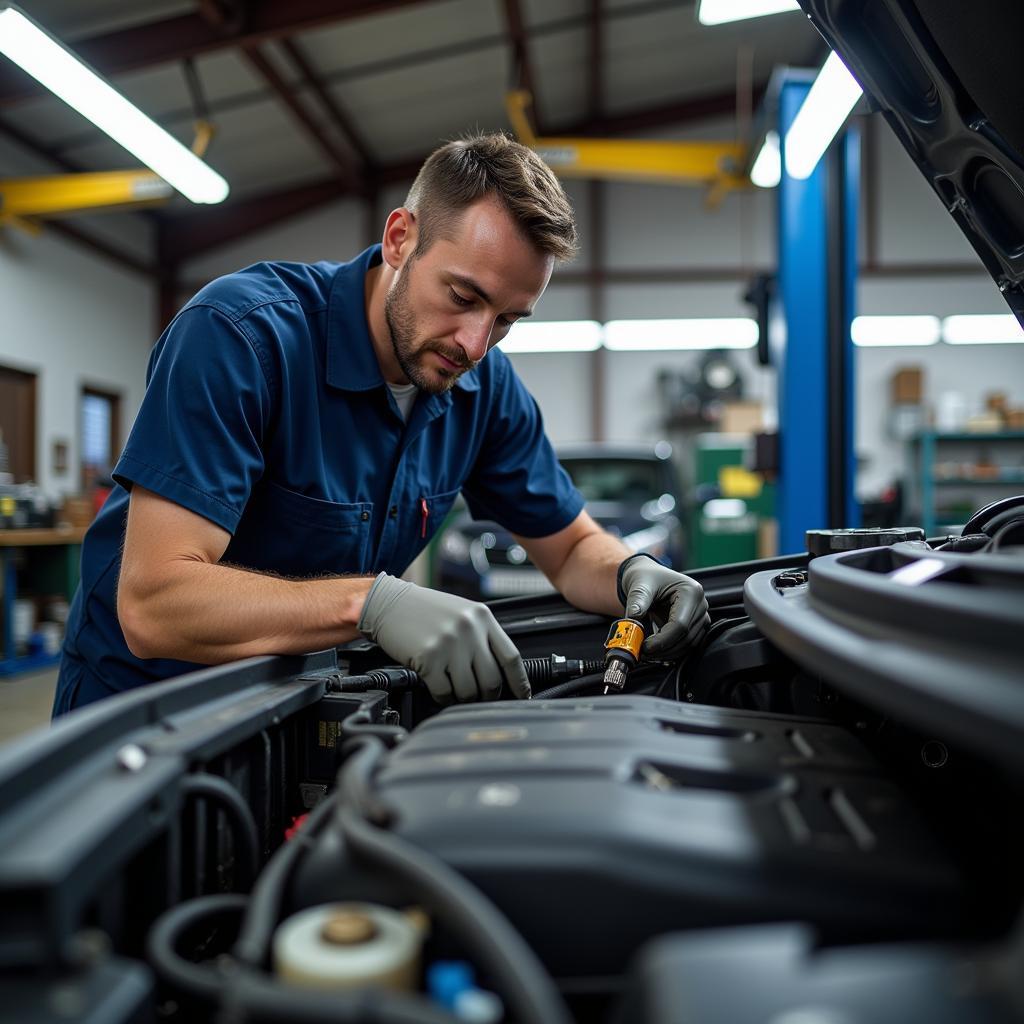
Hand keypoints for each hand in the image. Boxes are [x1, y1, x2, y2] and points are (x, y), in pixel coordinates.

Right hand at [357, 574, 530, 703]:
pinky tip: (438, 686)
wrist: (388, 602)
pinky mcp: (428, 659)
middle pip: (492, 679)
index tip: (522, 695)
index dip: (520, 682)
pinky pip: (444, 692)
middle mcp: (469, 630)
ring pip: (469, 691)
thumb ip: (482, 636)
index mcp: (482, 617)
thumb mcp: (461, 613)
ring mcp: (449, 645)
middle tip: (480, 696)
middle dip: (488, 695)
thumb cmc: (423, 609)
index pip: (511, 657)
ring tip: (455, 688)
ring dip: (463, 697)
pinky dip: (443, 696)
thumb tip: (500, 672)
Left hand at [617, 554, 708, 659]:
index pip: (680, 624)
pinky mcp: (696, 625)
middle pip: (687, 637)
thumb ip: (637, 601)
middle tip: (644, 653)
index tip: (645, 647)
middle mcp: (700, 604)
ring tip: (647, 653)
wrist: (648, 577)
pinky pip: (686, 644)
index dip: (663, 640)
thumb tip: (632, 618)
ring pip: (689, 644)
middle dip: (665, 649)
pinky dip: (671, 650)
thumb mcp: (639, 585)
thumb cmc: (646, 577)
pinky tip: (655, 651)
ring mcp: (700, 616)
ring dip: (668, 653)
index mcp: (691, 591)